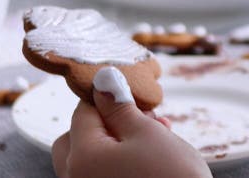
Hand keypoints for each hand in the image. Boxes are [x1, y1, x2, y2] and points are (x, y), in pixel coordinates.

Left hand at [51, 71, 209, 177]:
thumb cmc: (172, 176)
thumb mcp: (147, 133)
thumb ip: (120, 106)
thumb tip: (103, 80)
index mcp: (82, 156)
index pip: (83, 111)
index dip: (109, 98)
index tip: (134, 97)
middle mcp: (76, 177)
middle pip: (76, 137)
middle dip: (105, 122)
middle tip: (139, 118)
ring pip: (90, 157)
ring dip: (115, 142)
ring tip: (153, 136)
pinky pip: (100, 174)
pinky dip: (117, 162)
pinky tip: (149, 157)